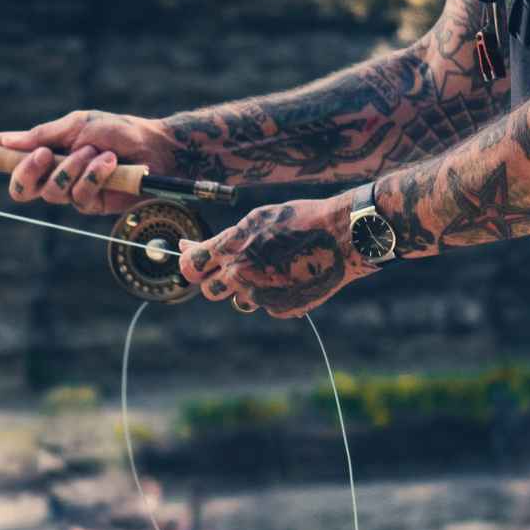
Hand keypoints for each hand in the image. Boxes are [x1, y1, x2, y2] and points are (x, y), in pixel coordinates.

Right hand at [0, 110, 176, 214]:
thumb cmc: (117, 130)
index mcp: (43, 146)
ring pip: (50, 192)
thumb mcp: (77, 124)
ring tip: (98, 152)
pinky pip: (78, 197)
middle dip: (25, 173)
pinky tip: (109, 164)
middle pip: (18, 187)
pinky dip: (94, 176)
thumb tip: (9, 142)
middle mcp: (51, 170)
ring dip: (74, 168)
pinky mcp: (90, 204)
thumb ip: (43, 136)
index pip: (4, 149)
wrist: (155, 147)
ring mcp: (69, 189)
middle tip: (45, 155)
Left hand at [177, 194, 374, 317]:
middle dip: (216, 281)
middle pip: (209, 291)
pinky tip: (292, 275)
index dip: (191, 265)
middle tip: (235, 267)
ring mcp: (260, 295)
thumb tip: (187, 246)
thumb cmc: (298, 220)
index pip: (190, 266)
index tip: (197, 263)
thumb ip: (223, 239)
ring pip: (240, 300)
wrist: (342, 237)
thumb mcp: (256, 219)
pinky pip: (266, 305)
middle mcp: (241, 274)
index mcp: (230, 248)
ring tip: (274, 267)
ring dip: (248, 288)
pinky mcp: (280, 309)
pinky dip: (274, 294)